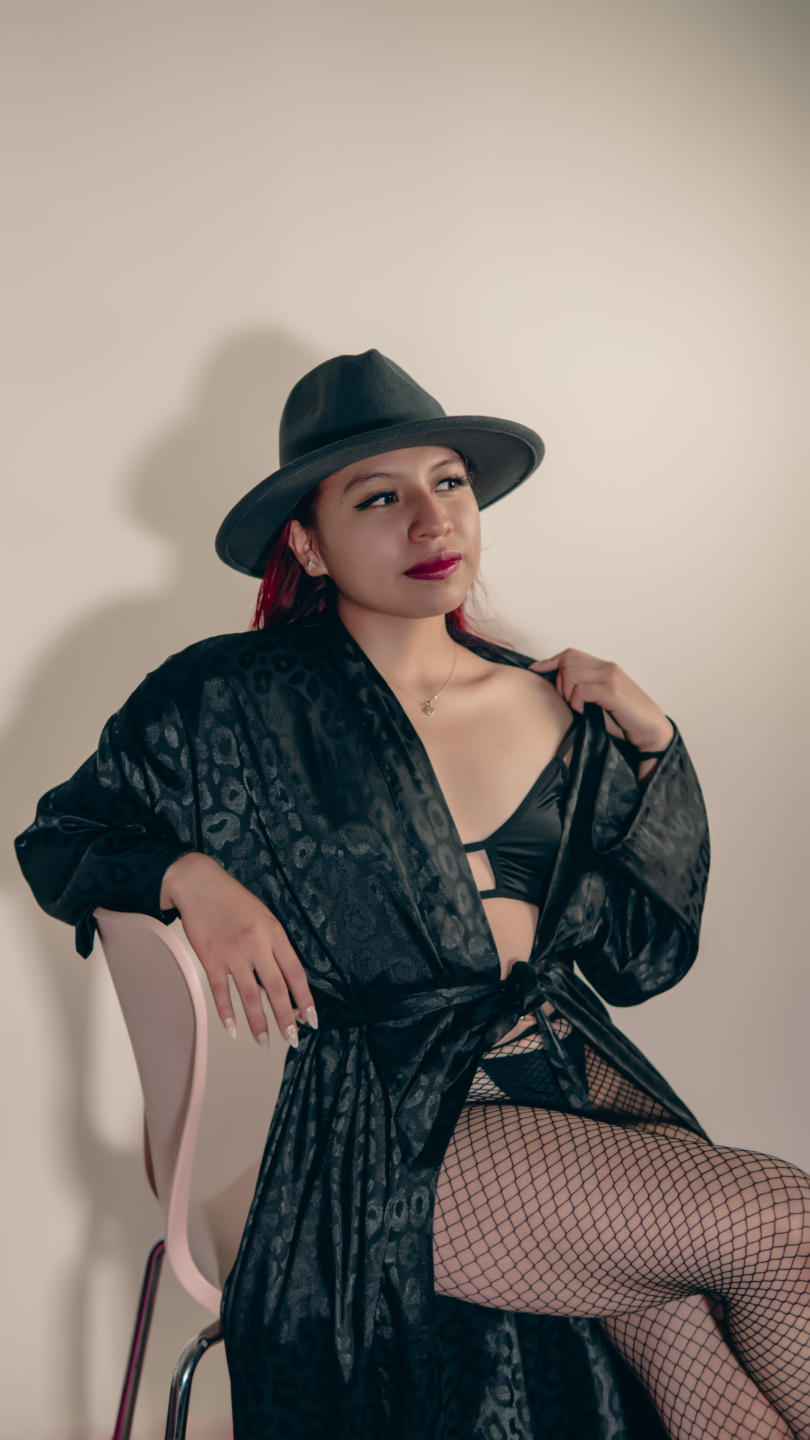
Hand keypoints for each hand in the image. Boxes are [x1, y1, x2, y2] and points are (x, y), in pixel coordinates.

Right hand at [160, 852, 316, 1048]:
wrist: (198, 883)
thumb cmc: (233, 900)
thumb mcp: (262, 917)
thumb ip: (271, 947)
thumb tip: (275, 985)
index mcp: (274, 932)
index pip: (295, 973)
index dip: (304, 999)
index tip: (311, 1019)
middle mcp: (257, 944)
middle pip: (276, 988)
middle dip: (286, 1017)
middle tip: (292, 1039)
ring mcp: (233, 952)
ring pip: (250, 995)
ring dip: (258, 1022)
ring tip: (264, 1043)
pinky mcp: (210, 958)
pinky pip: (221, 991)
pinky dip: (227, 1012)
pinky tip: (233, 1029)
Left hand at [529, 648, 673, 751]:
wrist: (651, 732)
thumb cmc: (625, 720)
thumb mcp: (600, 702)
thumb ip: (584, 691)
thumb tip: (556, 691)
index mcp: (604, 667)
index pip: (570, 654)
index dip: (550, 661)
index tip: (535, 670)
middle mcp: (607, 667)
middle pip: (567, 661)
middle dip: (559, 682)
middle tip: (567, 702)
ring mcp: (610, 677)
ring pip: (571, 672)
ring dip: (567, 693)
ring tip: (576, 708)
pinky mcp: (612, 691)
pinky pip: (582, 689)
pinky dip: (577, 702)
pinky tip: (583, 712)